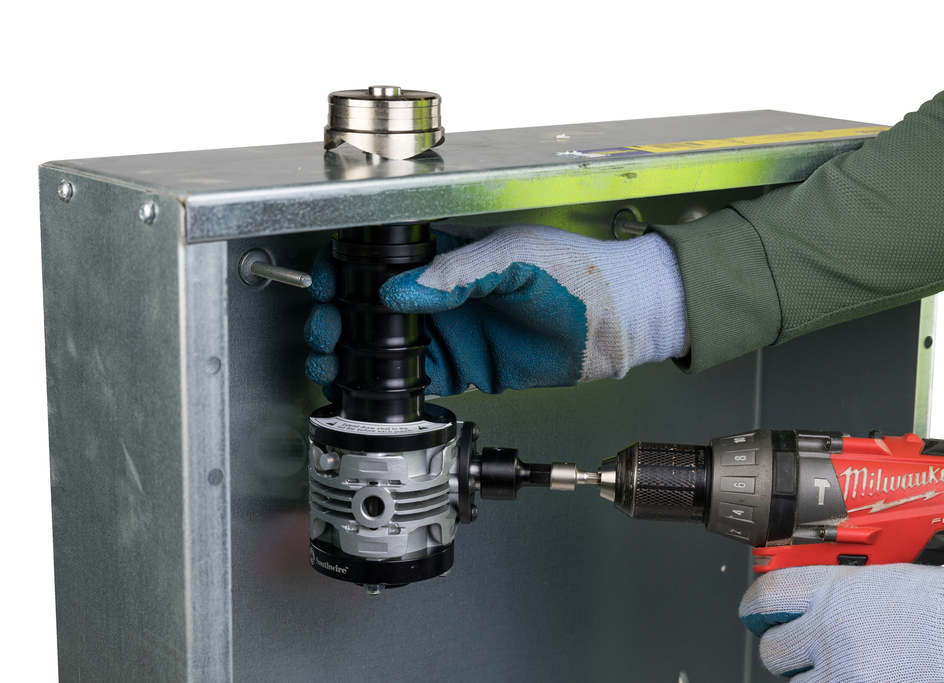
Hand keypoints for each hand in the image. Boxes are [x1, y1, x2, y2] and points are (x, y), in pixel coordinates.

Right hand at [304, 223, 686, 398]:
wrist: (621, 322)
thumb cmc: (579, 274)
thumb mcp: (516, 258)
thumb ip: (460, 273)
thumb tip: (401, 291)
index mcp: (454, 256)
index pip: (386, 260)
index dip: (349, 272)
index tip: (325, 284)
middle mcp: (447, 295)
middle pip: (375, 305)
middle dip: (340, 315)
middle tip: (322, 329)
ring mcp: (455, 331)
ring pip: (388, 346)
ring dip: (355, 353)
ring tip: (330, 360)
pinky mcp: (468, 368)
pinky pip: (418, 377)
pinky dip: (388, 385)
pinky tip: (363, 387)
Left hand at [739, 564, 943, 681]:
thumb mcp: (895, 585)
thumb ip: (848, 593)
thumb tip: (815, 601)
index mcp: (842, 593)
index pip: (768, 595)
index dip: (755, 608)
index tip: (756, 615)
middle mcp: (835, 634)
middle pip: (773, 650)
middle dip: (788, 654)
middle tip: (811, 653)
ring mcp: (846, 675)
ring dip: (817, 682)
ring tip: (858, 671)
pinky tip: (869, 681)